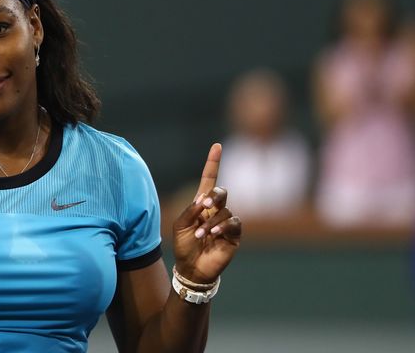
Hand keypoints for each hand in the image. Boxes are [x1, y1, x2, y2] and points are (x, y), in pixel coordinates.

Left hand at [172, 143, 241, 283]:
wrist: (191, 268)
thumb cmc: (183, 245)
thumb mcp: (180, 225)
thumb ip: (190, 210)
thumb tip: (203, 200)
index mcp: (201, 204)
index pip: (209, 179)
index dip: (213, 163)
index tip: (217, 146)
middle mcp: (216, 210)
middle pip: (221, 192)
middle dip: (214, 195)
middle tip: (204, 204)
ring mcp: (226, 222)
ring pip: (225, 210)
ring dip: (211, 221)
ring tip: (201, 233)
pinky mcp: (234, 235)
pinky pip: (234, 222)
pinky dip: (223, 226)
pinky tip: (213, 233)